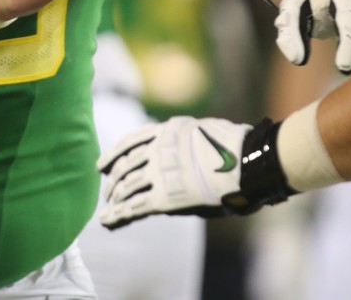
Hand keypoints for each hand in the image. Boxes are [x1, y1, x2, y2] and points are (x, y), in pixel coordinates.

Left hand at [99, 116, 292, 228]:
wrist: (248, 162)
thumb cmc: (236, 149)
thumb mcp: (202, 134)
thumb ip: (182, 144)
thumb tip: (173, 157)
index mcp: (168, 131)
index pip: (132, 141)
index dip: (114, 154)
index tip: (103, 164)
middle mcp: (160, 149)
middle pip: (126, 164)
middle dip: (114, 179)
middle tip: (107, 191)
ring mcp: (161, 172)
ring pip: (127, 186)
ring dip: (115, 198)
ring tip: (109, 207)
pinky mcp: (165, 197)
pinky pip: (135, 206)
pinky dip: (119, 214)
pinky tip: (108, 220)